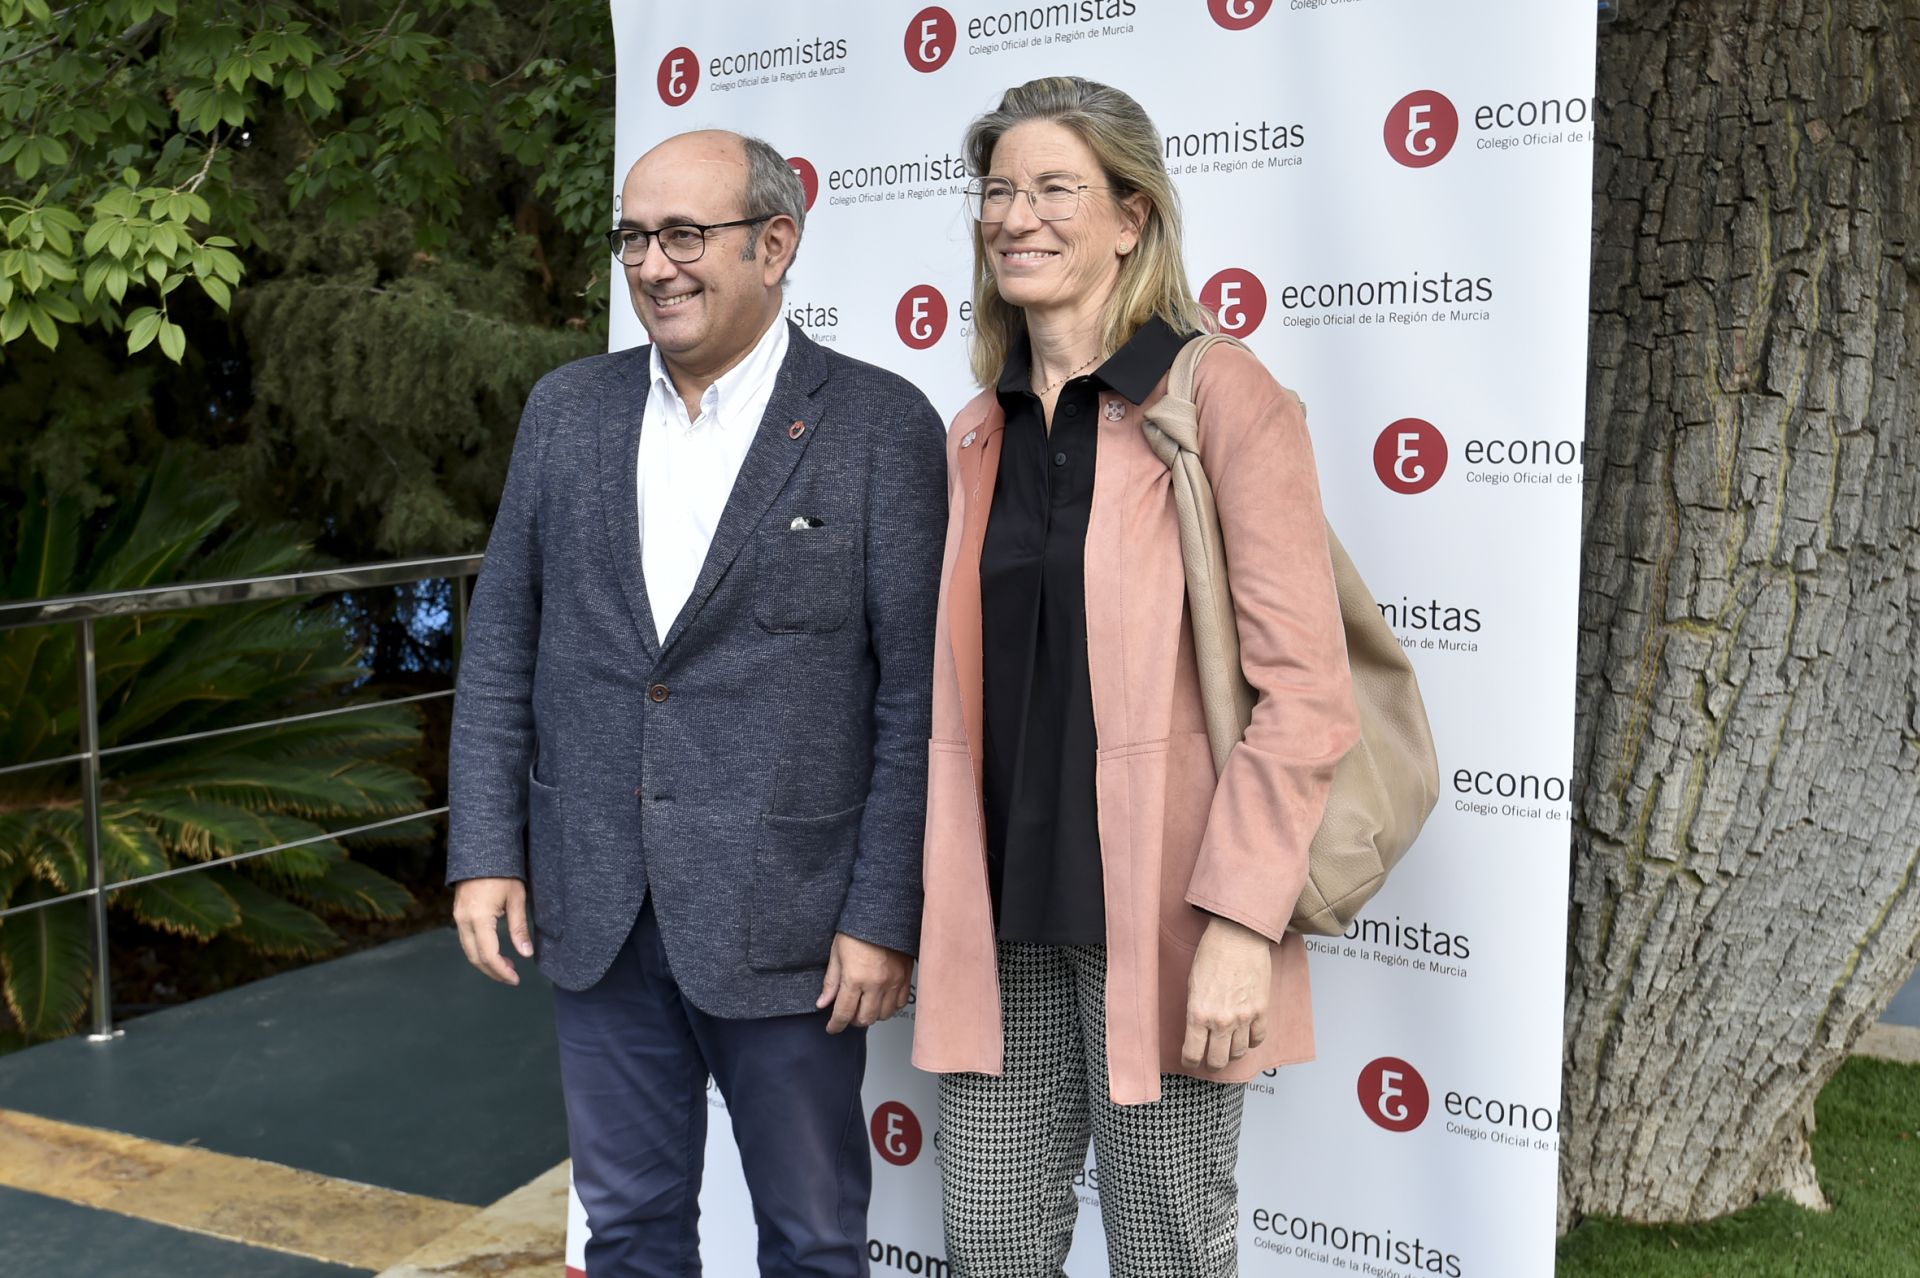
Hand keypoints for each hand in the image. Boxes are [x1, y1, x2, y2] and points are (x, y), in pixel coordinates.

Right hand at [453, 877, 533, 985]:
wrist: (482, 850)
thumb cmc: (504, 872)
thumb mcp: (516, 898)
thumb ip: (519, 928)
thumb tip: (526, 954)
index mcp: (479, 918)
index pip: (488, 955)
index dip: (501, 971)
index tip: (516, 979)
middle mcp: (464, 920)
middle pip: (475, 957)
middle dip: (493, 971)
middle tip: (512, 977)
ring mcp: (458, 917)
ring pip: (468, 950)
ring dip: (486, 962)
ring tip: (507, 966)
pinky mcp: (458, 913)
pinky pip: (466, 940)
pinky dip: (479, 950)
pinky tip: (495, 951)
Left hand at [816, 932, 912, 1032]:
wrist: (883, 913)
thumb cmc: (858, 929)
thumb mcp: (837, 954)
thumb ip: (831, 982)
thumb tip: (823, 1003)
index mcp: (855, 978)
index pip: (843, 1013)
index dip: (835, 1025)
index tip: (832, 1027)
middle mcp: (876, 983)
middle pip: (865, 1019)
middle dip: (853, 1020)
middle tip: (847, 1013)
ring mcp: (893, 981)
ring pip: (883, 1015)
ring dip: (871, 1014)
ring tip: (864, 1005)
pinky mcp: (905, 977)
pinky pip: (899, 1003)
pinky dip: (889, 1006)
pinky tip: (880, 998)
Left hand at [1182, 915, 1271, 1069]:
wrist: (1238, 936)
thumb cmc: (1212, 953)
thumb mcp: (1192, 984)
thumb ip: (1196, 1010)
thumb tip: (1197, 1029)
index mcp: (1198, 1013)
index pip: (1192, 1053)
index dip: (1190, 1062)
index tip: (1190, 1062)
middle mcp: (1221, 1021)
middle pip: (1218, 1060)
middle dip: (1212, 1064)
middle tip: (1210, 1062)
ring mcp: (1244, 1018)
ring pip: (1239, 1053)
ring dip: (1232, 1054)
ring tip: (1228, 1049)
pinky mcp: (1261, 1010)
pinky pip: (1258, 1038)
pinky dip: (1252, 1041)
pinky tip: (1246, 1037)